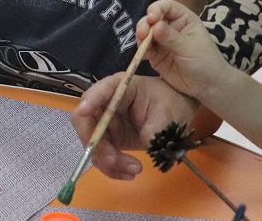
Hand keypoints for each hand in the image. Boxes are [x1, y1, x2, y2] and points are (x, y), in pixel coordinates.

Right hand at [71, 74, 197, 179]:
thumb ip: (155, 127)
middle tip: (114, 159)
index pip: (97, 92)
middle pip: (85, 122)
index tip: (84, 113)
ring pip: (92, 144)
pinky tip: (129, 174)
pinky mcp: (110, 140)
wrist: (177, 114)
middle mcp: (105, 105)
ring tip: (135, 170)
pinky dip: (112, 169)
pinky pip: (102, 156)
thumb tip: (144, 142)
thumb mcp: (168, 112)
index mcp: (118, 88)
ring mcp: (105, 124)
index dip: (88, 102)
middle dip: (96, 144)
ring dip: (108, 161)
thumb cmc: (172, 103)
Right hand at [138, 0, 234, 103]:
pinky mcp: (155, 54)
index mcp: (184, 19)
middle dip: (145, 24)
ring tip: (143, 43)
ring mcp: (162, 40)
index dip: (156, 9)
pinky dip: (140, 49)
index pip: (166, 6)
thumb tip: (154, 25)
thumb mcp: (189, 47)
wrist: (208, 86)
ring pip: (145, 32)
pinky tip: (144, 54)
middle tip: (143, 34)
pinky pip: (143, 47)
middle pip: (151, 18)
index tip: (152, 18)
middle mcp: (171, 26)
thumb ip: (170, 36)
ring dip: (141, 36)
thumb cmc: (206, 62)